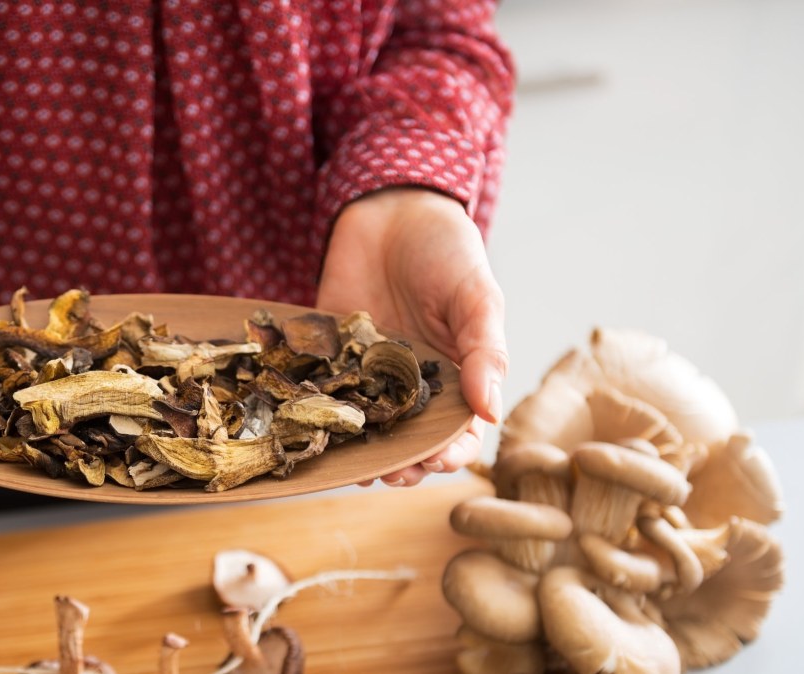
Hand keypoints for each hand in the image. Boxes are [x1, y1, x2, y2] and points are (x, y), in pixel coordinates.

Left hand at [316, 187, 506, 486]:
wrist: (390, 208)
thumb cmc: (447, 251)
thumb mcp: (477, 296)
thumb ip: (485, 351)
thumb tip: (491, 411)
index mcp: (457, 377)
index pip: (459, 432)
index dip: (451, 453)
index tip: (436, 460)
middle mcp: (412, 385)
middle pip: (410, 441)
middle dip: (403, 464)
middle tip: (391, 473)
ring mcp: (368, 374)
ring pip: (365, 429)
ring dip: (360, 453)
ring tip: (354, 468)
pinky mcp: (329, 357)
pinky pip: (324, 393)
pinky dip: (318, 414)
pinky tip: (313, 433)